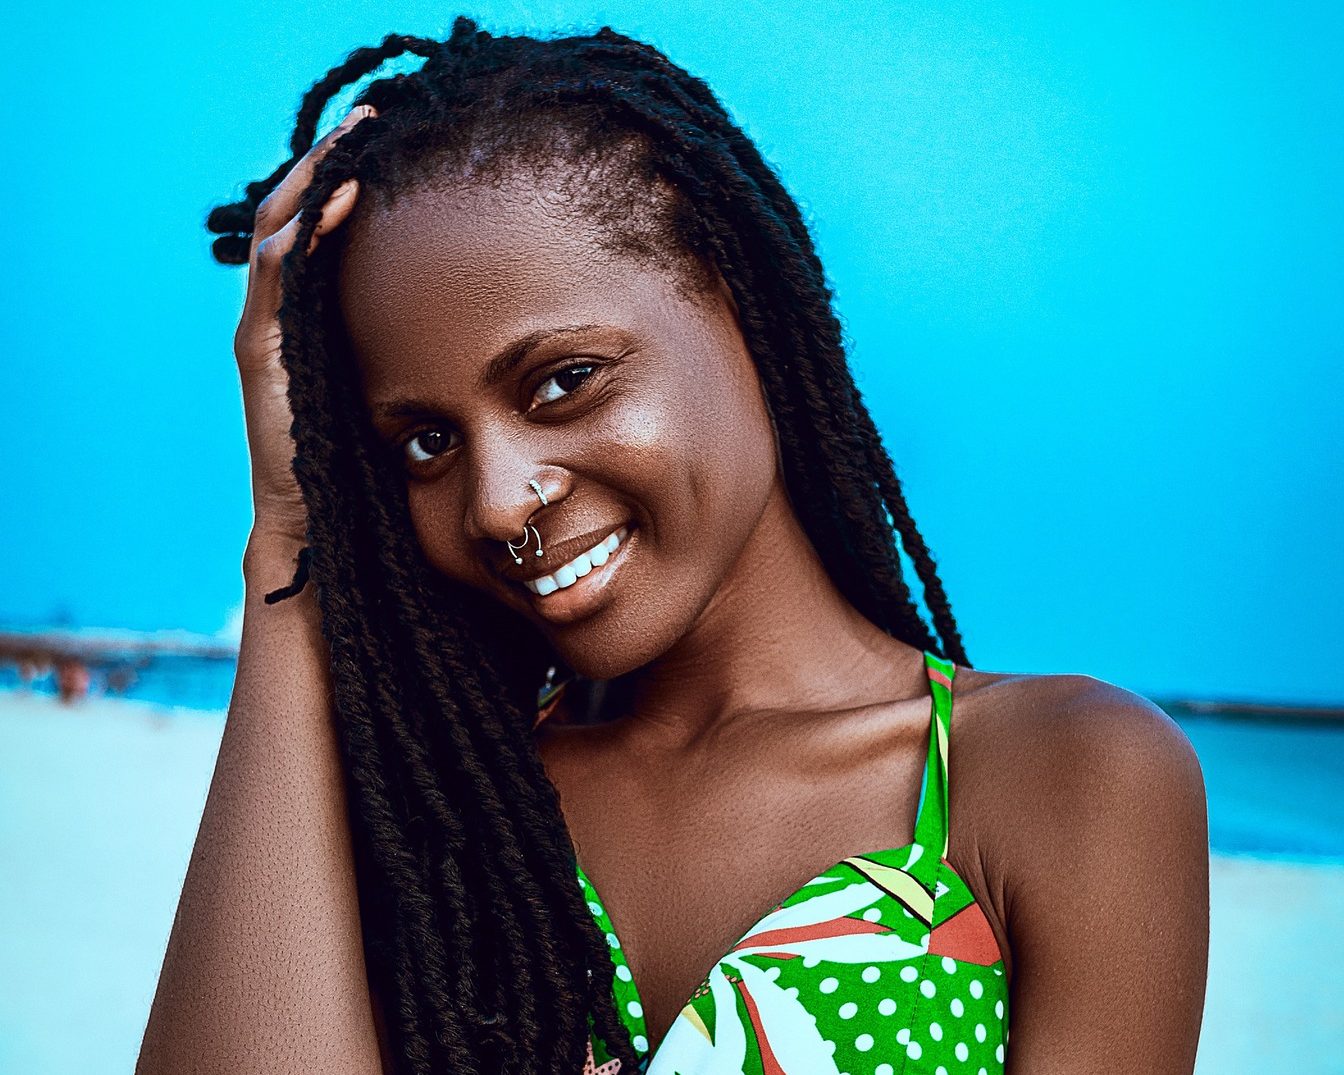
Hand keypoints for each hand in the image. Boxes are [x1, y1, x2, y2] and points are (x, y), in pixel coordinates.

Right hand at [233, 105, 375, 544]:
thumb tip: (470, 313)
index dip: (340, 180)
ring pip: (278, 234)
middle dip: (325, 162)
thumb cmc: (361, 456)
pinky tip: (340, 203)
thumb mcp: (390, 382)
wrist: (321, 515)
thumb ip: (404, 341)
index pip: (315, 230)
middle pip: (291, 216)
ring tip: (352, 145)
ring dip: (314, 183)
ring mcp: (264, 329)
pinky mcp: (261, 350)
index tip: (381, 142)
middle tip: (365, 121)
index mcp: (308, 316)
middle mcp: (280, 314)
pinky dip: (304, 233)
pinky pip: (278, 275)